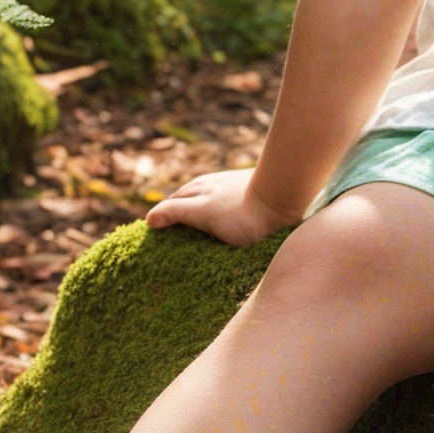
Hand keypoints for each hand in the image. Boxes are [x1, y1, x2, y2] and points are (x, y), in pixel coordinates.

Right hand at [145, 167, 304, 247]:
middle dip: (178, 220)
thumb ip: (175, 212)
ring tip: (197, 243)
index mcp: (196, 189)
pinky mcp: (247, 196)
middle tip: (173, 246)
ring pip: (206, 206)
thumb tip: (149, 219)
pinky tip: (224, 233)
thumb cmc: (243, 211)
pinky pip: (225, 210)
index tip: (157, 244)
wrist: (284, 198)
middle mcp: (210, 186)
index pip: (170, 207)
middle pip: (186, 204)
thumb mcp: (202, 212)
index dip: (161, 222)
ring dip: (199, 221)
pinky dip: (218, 222)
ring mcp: (229, 190)